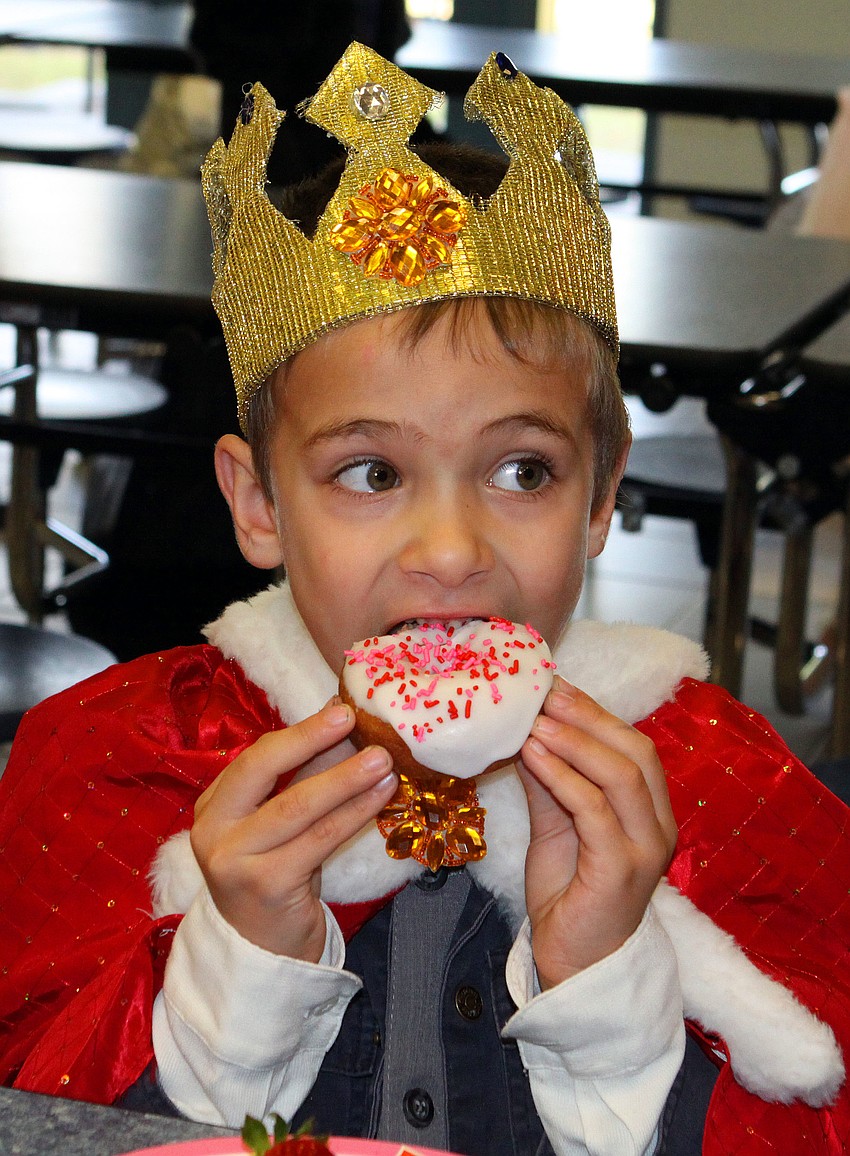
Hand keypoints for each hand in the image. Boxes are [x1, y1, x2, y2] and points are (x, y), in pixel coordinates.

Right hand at [190, 701, 396, 961]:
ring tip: (382, 760)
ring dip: (344, 778)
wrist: (264, 955)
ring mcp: (234, 860)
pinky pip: (318, 839)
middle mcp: (213, 831)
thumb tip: (343, 725)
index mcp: (213, 808)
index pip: (254, 759)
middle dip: (310, 740)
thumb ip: (305, 777)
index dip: (298, 733)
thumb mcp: (283, 825)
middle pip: (263, 771)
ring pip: (297, 806)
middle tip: (352, 719)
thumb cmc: (277, 880)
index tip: (339, 711)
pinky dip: (354, 813)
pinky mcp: (266, 886)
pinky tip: (382, 797)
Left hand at [518, 677, 675, 988]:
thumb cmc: (568, 896)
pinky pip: (594, 810)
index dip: (595, 711)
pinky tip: (533, 756)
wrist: (572, 965)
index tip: (553, 685)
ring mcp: (646, 849)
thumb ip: (550, 781)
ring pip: (622, 775)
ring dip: (575, 740)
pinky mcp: (621, 870)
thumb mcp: (557, 825)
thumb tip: (528, 730)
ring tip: (535, 720)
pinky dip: (563, 776)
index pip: (634, 746)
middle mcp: (659, 826)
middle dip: (588, 716)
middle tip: (544, 693)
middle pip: (636, 752)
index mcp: (650, 812)